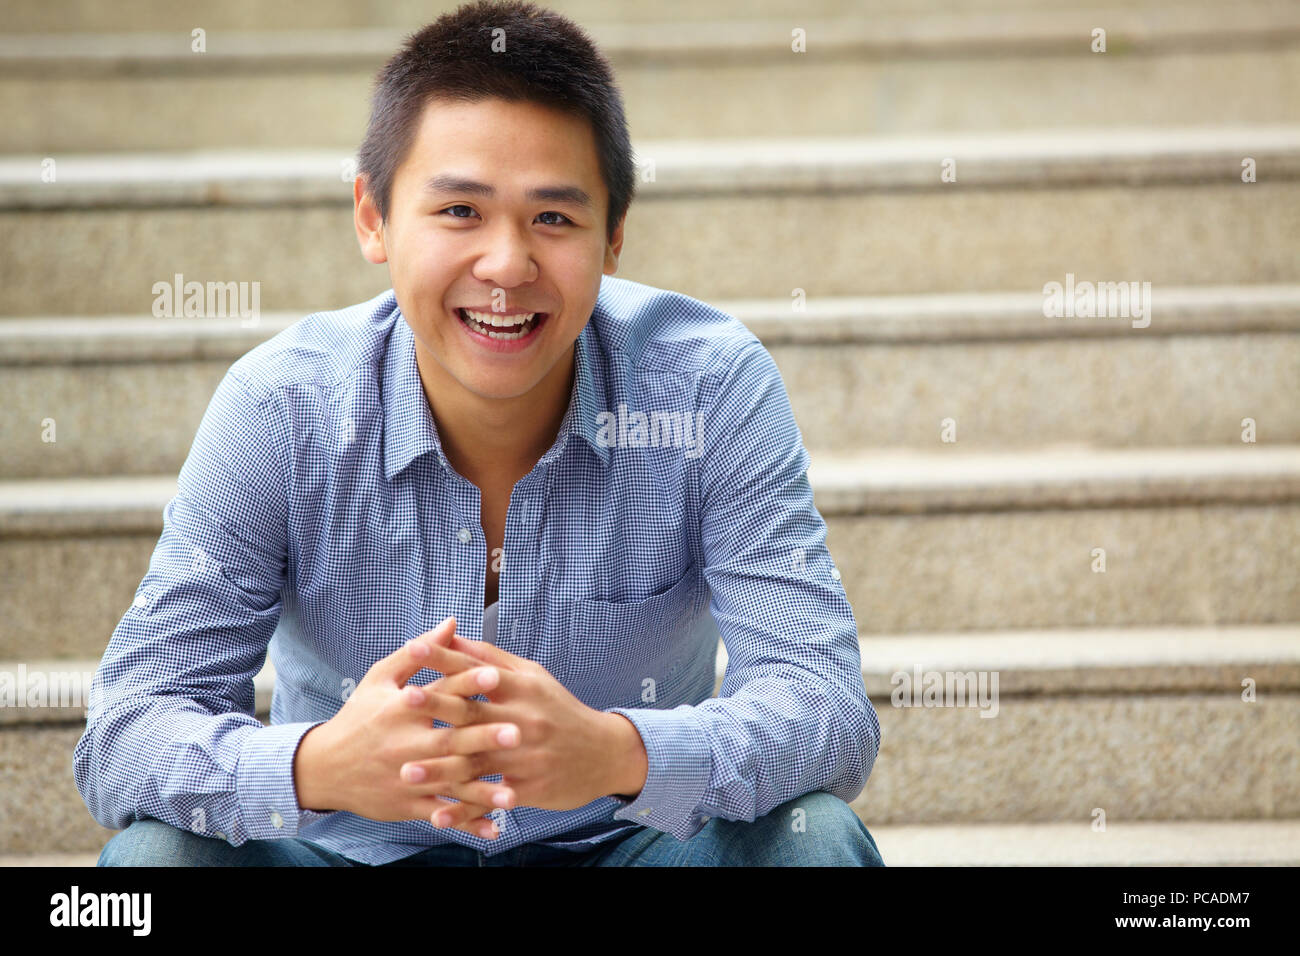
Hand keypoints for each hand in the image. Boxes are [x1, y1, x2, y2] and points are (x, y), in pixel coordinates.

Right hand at [293, 616, 523, 839]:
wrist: (324, 767)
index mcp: (402, 709)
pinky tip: (496, 827)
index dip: (467, 682)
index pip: (439, 692)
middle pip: (450, 740)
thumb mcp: (381, 678)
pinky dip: (467, 823)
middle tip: (519, 733)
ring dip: (483, 791)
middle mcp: (406, 744)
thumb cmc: (359, 715)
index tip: (496, 675)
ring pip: (450, 784)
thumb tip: (453, 622)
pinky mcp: (408, 804)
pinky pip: (442, 814)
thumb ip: (420, 653)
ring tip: (514, 793)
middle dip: (484, 738)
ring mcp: (407, 777)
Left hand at [401, 633, 646, 831]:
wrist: (605, 753)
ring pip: (477, 762)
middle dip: (436, 706)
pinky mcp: (529, 787)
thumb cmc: (559, 710)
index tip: (413, 647)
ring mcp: (526, 756)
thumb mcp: (533, 678)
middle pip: (473, 713)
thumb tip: (453, 635)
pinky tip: (437, 817)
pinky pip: (491, 799)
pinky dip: (464, 810)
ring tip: (406, 772)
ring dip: (440, 769)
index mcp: (522, 688)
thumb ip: (491, 659)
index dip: (444, 658)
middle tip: (401, 702)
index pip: (476, 669)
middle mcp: (524, 719)